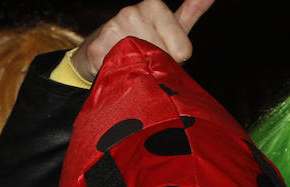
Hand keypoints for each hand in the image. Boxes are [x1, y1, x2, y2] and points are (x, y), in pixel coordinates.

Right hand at [71, 0, 214, 81]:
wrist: (101, 51)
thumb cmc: (145, 41)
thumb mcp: (173, 26)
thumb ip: (192, 11)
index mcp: (154, 5)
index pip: (183, 50)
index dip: (175, 58)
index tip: (164, 51)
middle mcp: (132, 12)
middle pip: (165, 58)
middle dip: (158, 65)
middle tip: (146, 58)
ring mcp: (113, 28)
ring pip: (146, 67)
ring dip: (142, 72)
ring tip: (133, 61)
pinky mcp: (97, 47)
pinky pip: (126, 72)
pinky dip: (126, 76)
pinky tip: (120, 67)